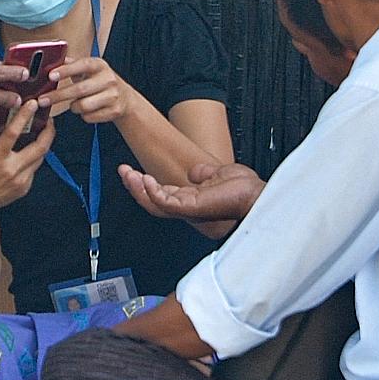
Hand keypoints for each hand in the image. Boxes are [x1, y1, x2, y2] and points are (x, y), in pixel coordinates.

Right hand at [0, 99, 55, 218]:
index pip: (13, 133)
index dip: (24, 116)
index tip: (32, 104)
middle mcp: (11, 169)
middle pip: (40, 147)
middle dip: (49, 131)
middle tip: (50, 119)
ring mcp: (21, 180)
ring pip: (41, 157)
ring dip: (44, 143)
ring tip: (43, 132)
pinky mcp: (25, 187)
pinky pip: (34, 168)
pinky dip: (34, 157)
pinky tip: (29, 151)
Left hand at [48, 56, 139, 124]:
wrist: (124, 97)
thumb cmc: (100, 81)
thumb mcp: (89, 69)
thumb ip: (72, 64)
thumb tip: (55, 59)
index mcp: (99, 65)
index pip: (82, 65)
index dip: (66, 70)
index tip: (51, 76)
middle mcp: (108, 79)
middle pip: (79, 89)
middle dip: (58, 96)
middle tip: (42, 100)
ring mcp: (113, 96)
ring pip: (83, 106)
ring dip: (74, 107)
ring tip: (74, 104)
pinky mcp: (114, 111)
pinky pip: (89, 117)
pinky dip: (84, 115)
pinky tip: (87, 110)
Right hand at [120, 162, 264, 223]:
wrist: (256, 195)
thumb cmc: (243, 189)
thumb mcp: (216, 174)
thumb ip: (202, 174)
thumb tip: (193, 171)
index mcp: (190, 200)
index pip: (160, 194)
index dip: (144, 183)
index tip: (131, 169)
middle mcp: (186, 207)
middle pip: (151, 201)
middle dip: (134, 186)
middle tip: (122, 170)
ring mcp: (188, 210)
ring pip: (154, 204)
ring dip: (138, 189)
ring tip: (128, 174)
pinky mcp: (192, 209)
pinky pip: (166, 203)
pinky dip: (154, 193)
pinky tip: (146, 179)